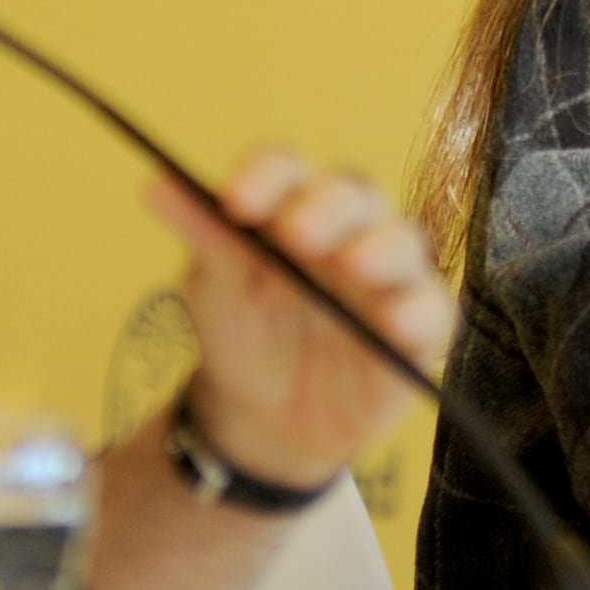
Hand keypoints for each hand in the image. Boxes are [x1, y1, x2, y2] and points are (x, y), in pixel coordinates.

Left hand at [150, 147, 454, 494]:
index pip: (288, 170)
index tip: (234, 200)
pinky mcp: (420, 328)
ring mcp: (389, 278)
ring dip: (382, 248)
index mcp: (294, 207)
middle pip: (354, 195)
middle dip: (328, 208)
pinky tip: (397, 322)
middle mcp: (350, 230)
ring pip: (403, 242)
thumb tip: (156, 184)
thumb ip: (203, 237)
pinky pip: (433, 310)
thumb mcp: (213, 290)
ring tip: (355, 265)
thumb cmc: (243, 337)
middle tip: (296, 232)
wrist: (262, 420)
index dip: (266, 175)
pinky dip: (419, 311)